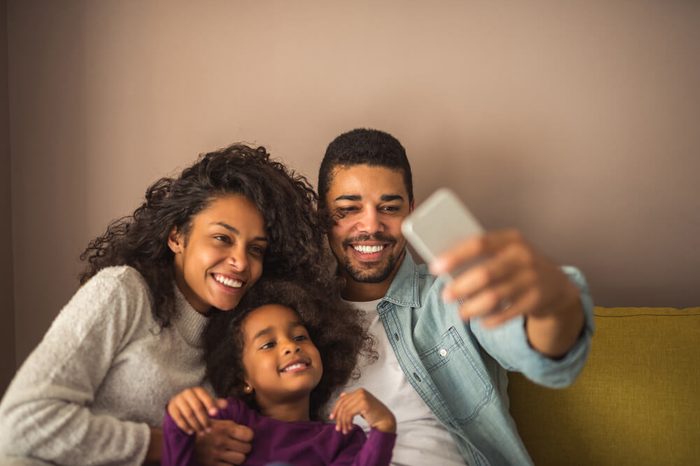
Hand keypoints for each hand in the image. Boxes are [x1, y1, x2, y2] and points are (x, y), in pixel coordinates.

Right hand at [167, 387, 227, 434]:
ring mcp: (178, 400)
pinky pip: (178, 418)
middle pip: (197, 407)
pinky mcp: (171, 408)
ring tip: (202, 432)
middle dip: (204, 420)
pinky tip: (191, 432)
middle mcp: (187, 393)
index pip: (205, 397)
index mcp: (198, 390)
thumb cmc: (198, 403)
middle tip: (209, 430)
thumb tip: (226, 404)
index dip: (210, 405)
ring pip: (188, 414)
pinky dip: (185, 426)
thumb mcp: (207, 402)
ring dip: (196, 425)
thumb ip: (216, 403)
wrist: (180, 404)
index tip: (216, 414)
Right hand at [194, 419, 253, 465]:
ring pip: (240, 459)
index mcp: (224, 428)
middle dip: (245, 447)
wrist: (182, 441)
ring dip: (239, 457)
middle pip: (247, 448)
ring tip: (234, 453)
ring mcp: (217, 454)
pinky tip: (226, 460)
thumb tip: (249, 433)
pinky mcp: (212, 465)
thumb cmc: (203, 430)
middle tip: (240, 446)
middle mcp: (222, 441)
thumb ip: (232, 426)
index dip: (248, 436)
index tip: (244, 437)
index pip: (248, 435)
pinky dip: (230, 464)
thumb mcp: (217, 423)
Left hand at [329, 389, 395, 433]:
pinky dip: (348, 422)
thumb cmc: (374, 415)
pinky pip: (349, 414)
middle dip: (339, 418)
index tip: (332, 417)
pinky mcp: (364, 404)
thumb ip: (352, 400)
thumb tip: (341, 395)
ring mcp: (362, 397)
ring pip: (345, 410)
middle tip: (338, 428)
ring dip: (343, 422)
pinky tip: (350, 428)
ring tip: (345, 430)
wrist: (385, 420)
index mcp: (359, 391)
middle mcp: (360, 392)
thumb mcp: (361, 406)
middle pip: (342, 405)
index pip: (342, 399)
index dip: (335, 408)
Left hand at [431, 229, 580, 327]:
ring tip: (461, 313)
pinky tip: (481, 321)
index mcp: (510, 239)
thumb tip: (446, 270)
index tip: (435, 267)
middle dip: (460, 287)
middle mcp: (523, 256)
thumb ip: (482, 257)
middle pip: (485, 273)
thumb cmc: (517, 266)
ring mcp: (532, 278)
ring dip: (473, 307)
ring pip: (494, 297)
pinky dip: (491, 319)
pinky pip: (507, 313)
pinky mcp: (536, 299)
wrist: (557, 284)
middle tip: (445, 296)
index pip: (479, 244)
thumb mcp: (505, 253)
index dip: (455, 256)